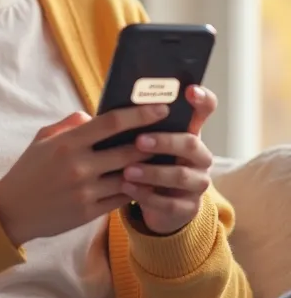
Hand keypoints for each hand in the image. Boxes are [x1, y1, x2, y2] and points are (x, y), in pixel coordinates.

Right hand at [0, 103, 169, 246]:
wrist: (12, 211)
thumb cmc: (29, 170)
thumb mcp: (43, 139)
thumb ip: (71, 125)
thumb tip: (94, 117)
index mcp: (68, 143)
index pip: (111, 123)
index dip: (140, 115)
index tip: (160, 108)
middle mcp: (79, 166)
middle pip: (128, 150)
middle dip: (153, 142)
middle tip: (171, 135)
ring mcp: (86, 191)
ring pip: (129, 176)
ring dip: (148, 168)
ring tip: (164, 160)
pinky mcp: (89, 212)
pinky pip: (121, 198)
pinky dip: (135, 189)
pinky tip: (146, 182)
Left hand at [122, 86, 215, 234]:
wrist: (158, 205)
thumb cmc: (148, 162)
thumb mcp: (142, 142)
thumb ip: (130, 125)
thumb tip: (92, 110)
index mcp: (189, 132)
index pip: (206, 109)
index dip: (202, 99)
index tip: (189, 90)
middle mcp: (199, 155)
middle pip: (191, 143)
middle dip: (164, 141)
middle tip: (138, 141)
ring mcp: (198, 182)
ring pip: (181, 176)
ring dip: (152, 172)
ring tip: (127, 170)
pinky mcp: (189, 207)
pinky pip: (171, 203)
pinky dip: (147, 195)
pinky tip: (128, 189)